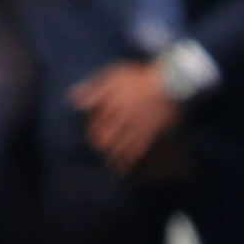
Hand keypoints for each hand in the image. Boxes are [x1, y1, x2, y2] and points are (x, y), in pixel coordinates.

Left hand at [71, 59, 189, 179]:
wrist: (172, 83)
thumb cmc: (140, 78)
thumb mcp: (114, 75)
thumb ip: (93, 88)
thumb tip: (72, 99)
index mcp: (111, 100)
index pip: (94, 121)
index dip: (90, 131)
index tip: (90, 135)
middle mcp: (122, 114)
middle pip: (105, 136)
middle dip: (99, 145)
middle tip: (98, 149)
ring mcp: (136, 125)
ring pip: (119, 146)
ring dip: (112, 156)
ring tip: (109, 161)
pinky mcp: (151, 133)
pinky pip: (137, 151)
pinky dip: (128, 161)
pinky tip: (123, 168)